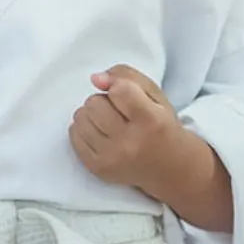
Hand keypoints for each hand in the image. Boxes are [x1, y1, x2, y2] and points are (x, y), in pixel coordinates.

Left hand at [69, 64, 182, 189]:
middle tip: (118, 112)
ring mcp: (112, 157)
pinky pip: (73, 135)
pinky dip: (83, 130)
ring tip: (109, 123)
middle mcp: (130, 142)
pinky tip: (100, 134)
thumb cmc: (160, 125)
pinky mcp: (97, 168)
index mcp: (151, 121)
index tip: (122, 93)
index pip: (119, 90)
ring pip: (80, 117)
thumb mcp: (154, 94)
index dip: (117, 86)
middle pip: (94, 103)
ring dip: (92, 115)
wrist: (170, 168)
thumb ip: (127, 76)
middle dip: (103, 100)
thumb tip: (95, 79)